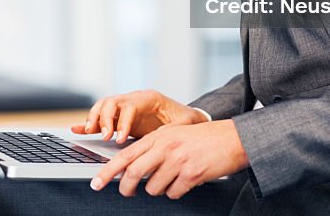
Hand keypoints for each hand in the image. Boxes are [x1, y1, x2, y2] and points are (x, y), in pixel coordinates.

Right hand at [71, 89, 208, 143]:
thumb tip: (169, 139)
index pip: (129, 106)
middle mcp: (134, 99)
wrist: (185, 116)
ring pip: (103, 106)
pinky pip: (101, 118)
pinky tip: (77, 129)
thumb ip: (176, 129)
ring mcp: (125, 107)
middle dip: (105, 118)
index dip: (122, 122)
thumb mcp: (185, 123)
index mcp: (148, 98)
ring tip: (90, 132)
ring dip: (95, 119)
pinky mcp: (119, 118)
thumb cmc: (185, 119)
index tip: (120, 138)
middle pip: (112, 101)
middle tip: (106, 136)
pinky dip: (88, 123)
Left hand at [90, 119, 247, 198]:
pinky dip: (176, 192)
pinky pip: (173, 193)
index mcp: (158, 136)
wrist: (232, 138)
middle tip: (127, 193)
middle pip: (134, 173)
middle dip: (126, 188)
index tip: (97, 182)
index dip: (108, 171)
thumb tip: (133, 170)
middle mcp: (166, 146)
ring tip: (172, 178)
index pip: (125, 155)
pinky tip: (186, 181)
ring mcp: (178, 160)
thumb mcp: (174, 135)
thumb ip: (154, 148)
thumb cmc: (203, 138)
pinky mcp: (191, 173)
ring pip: (154, 187)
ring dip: (159, 189)